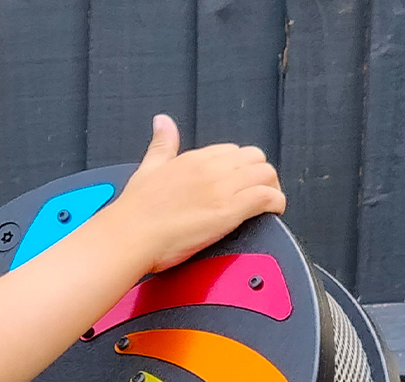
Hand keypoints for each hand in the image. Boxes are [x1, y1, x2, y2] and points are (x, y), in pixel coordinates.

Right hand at [102, 114, 286, 274]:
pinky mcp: (229, 210)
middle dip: (259, 175)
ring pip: (267, 174)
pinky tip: (271, 213)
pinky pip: (267, 196)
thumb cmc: (134, 212)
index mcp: (193, 158)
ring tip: (265, 205)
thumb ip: (162, 144)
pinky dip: (276, 203)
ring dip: (271, 188)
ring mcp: (221, 188)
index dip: (238, 167)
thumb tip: (162, 121)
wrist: (128, 236)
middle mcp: (211, 168)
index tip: (235, 183)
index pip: (232, 151)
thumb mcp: (147, 168)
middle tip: (254, 194)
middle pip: (255, 158)